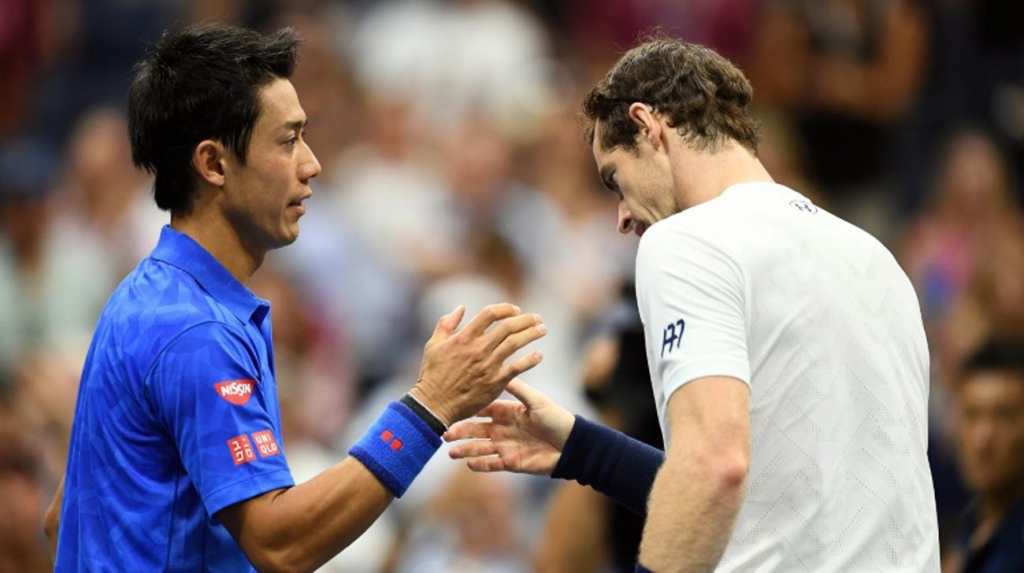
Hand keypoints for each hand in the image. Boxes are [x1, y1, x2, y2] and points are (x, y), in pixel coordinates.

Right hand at [411, 304, 546, 424]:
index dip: (505, 308)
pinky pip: (518, 368)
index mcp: (464, 337)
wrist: (435, 405)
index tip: (515, 310)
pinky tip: (539, 355)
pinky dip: (530, 360)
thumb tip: (460, 308)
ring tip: (542, 330)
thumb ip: (446, 324)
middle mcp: (479, 348)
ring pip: (516, 343)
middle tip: (537, 318)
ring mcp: (489, 365)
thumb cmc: (432, 375)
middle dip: (526, 320)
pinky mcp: (495, 382)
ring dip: (532, 334)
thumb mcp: (433, 345)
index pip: (490, 314)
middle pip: (508, 326)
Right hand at [444, 378, 574, 474]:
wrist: (571, 444)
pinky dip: (481, 465)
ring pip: (480, 448)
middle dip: (460, 432)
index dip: (469, 411)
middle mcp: (503, 429)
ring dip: (465, 450)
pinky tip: (469, 464)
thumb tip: (502, 372)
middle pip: (476, 430)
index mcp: (508, 412)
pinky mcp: (511, 463)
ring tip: (450, 452)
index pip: (483, 410)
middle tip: (445, 433)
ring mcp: (505, 446)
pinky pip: (492, 464)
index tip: (454, 408)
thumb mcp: (536, 401)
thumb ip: (519, 389)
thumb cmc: (556, 418)